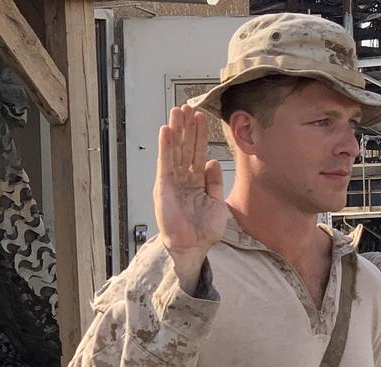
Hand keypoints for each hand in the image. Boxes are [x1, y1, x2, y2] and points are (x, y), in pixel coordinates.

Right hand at [154, 105, 227, 270]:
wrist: (193, 247)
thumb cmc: (203, 229)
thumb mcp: (217, 202)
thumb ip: (214, 182)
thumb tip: (212, 161)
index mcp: (196, 181)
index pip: (197, 152)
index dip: (199, 135)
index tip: (201, 117)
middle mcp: (183, 179)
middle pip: (185, 147)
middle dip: (186, 127)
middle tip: (187, 106)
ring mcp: (173, 182)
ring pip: (174, 150)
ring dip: (176, 130)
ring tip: (177, 111)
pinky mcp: (164, 187)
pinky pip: (165, 163)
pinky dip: (166, 147)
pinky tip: (167, 131)